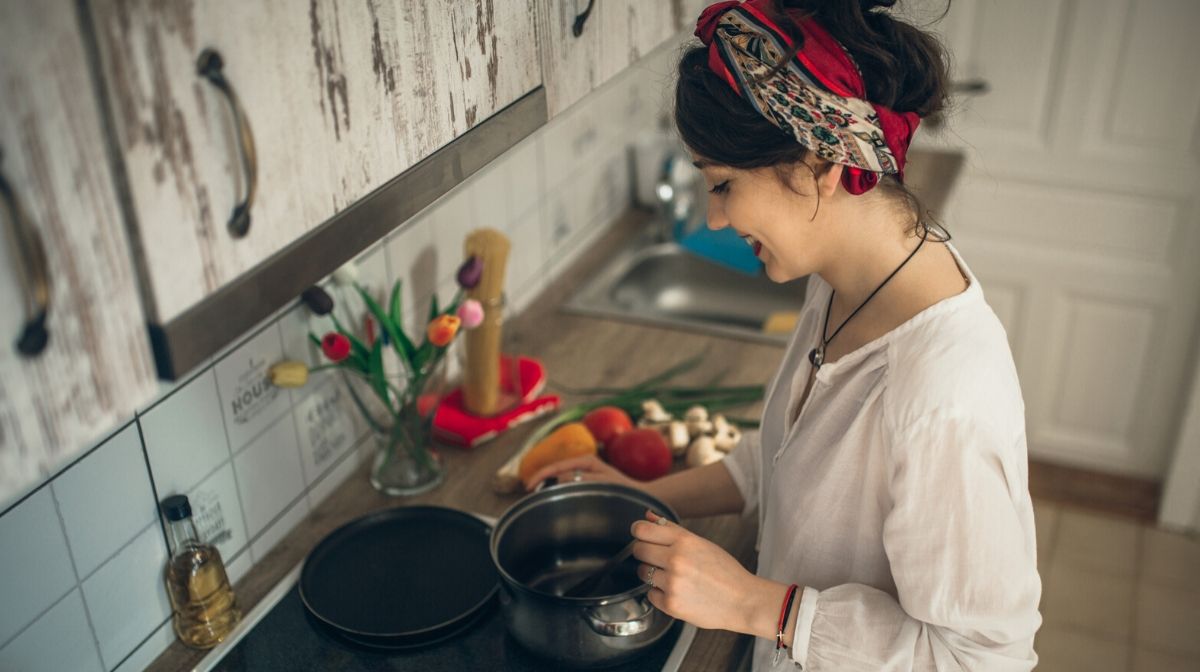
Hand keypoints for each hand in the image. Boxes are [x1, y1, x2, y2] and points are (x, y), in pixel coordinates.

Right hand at [522, 454, 638, 491]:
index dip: (540, 475)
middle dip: (542, 481)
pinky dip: (560, 492)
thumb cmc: (624, 491)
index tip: (528, 487)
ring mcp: (585, 473)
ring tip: (541, 500)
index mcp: (586, 461)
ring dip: (550, 488)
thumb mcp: (602, 484)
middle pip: (556, 471)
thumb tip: (559, 478)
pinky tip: (556, 502)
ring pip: (561, 479)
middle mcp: (584, 464)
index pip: (556, 466)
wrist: (641, 498)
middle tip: (532, 496)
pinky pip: (568, 486)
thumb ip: (581, 479)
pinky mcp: (587, 482)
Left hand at [631, 510, 779, 635]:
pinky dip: (660, 594)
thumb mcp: (701, 543)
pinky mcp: (671, 605)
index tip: (641, 536)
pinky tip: (678, 593)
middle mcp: (676, 560)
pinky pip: (650, 595)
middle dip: (645, 553)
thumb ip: (671, 529)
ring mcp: (672, 583)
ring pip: (643, 573)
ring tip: (674, 577)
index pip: (642, 530)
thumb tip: (648, 516)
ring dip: (653, 574)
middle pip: (638, 550)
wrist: (743, 601)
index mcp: (684, 541)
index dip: (639, 532)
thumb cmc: (725, 572)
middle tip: (659, 559)